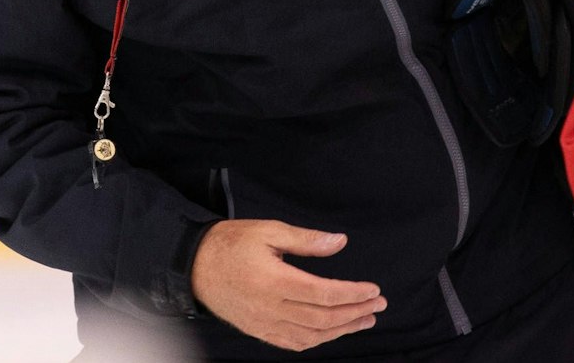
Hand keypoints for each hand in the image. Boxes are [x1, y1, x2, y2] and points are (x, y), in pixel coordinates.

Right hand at [190, 220, 385, 351]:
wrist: (195, 265)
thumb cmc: (231, 243)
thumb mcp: (269, 230)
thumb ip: (307, 240)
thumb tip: (340, 242)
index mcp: (274, 281)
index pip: (324, 295)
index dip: (353, 294)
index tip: (373, 290)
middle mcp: (270, 308)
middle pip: (323, 319)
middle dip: (355, 313)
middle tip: (378, 305)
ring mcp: (263, 323)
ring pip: (311, 336)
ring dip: (342, 330)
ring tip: (365, 320)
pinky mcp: (258, 330)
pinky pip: (293, 343)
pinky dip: (318, 340)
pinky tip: (333, 332)